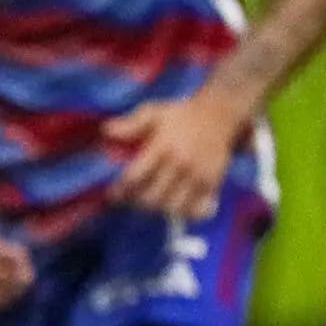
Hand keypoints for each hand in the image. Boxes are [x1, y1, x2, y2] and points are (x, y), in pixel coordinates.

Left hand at [103, 88, 248, 220]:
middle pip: (152, 197)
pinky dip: (184, 213)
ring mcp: (198, 175)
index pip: (135, 176)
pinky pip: (196, 210)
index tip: (113, 194)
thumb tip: (106, 131)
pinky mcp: (212, 183)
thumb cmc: (179, 116)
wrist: (219, 116)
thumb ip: (130, 124)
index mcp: (162, 146)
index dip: (121, 189)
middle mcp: (181, 163)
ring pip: (172, 207)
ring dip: (158, 209)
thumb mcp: (153, 112)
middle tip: (131, 199)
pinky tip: (175, 206)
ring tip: (151, 201)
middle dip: (136, 202)